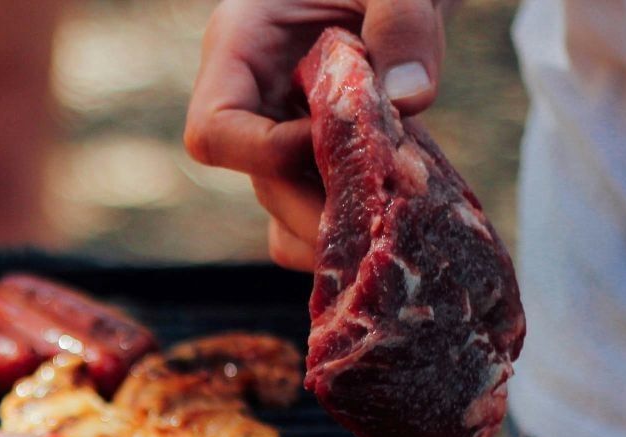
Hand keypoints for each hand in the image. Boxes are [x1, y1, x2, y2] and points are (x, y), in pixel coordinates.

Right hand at [184, 0, 446, 270]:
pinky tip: (403, 213)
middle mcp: (255, 98)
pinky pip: (317, 210)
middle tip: (384, 222)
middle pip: (261, 183)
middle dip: (319, 208)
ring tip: (397, 224)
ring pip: (288, 208)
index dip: (266, 154)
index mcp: (241, 46)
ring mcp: (286, 130)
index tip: (337, 141)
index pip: (214, 131)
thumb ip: (403, 19)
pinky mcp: (322, 152)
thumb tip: (411, 99)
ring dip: (338, 227)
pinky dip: (354, 225)